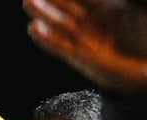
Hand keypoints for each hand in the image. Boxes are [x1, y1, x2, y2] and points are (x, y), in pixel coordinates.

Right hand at [25, 0, 146, 91]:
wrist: (145, 68)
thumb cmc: (144, 39)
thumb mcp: (132, 11)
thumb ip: (110, 3)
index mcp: (108, 9)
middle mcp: (92, 23)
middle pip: (67, 7)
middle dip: (52, 0)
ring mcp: (84, 40)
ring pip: (59, 24)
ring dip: (43, 13)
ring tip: (28, 2)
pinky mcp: (79, 57)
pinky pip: (58, 46)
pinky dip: (46, 38)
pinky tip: (34, 28)